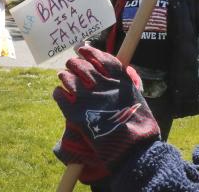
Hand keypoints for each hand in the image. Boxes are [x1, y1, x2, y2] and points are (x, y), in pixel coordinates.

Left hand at [53, 46, 159, 182]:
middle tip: (71, 64)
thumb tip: (124, 72)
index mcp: (118, 79)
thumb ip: (126, 83)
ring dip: (65, 76)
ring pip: (68, 78)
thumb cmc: (139, 126)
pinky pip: (61, 95)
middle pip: (82, 65)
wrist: (133, 148)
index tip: (83, 49)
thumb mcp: (137, 98)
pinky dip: (59, 93)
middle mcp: (102, 84)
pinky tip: (59, 93)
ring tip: (62, 76)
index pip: (101, 57)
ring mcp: (87, 97)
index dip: (90, 52)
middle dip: (74, 63)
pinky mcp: (75, 112)